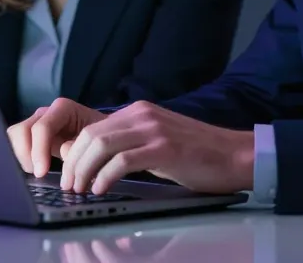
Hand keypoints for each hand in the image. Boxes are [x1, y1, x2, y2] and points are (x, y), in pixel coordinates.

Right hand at [6, 98, 105, 176]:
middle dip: (26, 154)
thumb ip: (78, 146)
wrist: (101, 136)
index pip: (42, 127)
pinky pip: (16, 143)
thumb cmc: (99, 137)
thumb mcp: (94, 142)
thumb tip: (63, 153)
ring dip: (21, 155)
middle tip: (38, 173)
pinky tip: (34, 168)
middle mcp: (46, 112)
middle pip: (22, 130)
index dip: (39, 151)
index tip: (41, 172)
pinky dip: (21, 156)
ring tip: (36, 171)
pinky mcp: (32, 134)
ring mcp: (37, 121)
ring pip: (15, 136)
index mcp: (63, 108)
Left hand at [60, 100, 253, 194]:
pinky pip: (123, 160)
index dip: (73, 153)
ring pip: (102, 145)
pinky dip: (106, 176)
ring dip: (84, 170)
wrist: (235, 154)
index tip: (68, 175)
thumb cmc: (196, 154)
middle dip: (73, 163)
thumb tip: (89, 159)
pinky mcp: (165, 148)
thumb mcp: (155, 142)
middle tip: (69, 185)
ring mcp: (154, 130)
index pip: (92, 128)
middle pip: (91, 135)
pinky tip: (102, 189)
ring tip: (81, 189)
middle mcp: (142, 115)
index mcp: (138, 112)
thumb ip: (126, 146)